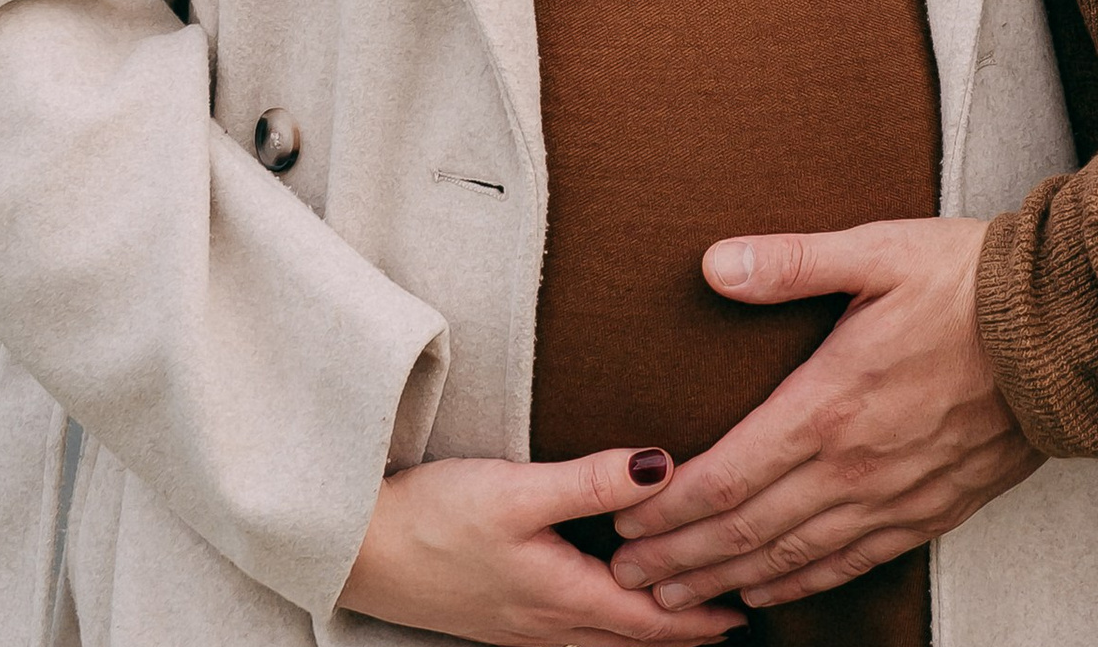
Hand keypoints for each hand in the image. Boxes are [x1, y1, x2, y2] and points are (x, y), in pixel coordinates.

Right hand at [339, 448, 748, 644]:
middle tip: (730, 615)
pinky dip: (606, 624)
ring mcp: (517, 623)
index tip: (741, 608)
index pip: (646, 618)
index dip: (696, 616)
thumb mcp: (518, 490)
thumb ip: (593, 480)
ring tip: (681, 615)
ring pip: (599, 638)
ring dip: (643, 630)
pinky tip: (603, 607)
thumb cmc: (433, 518)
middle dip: (680, 629)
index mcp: (559, 597)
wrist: (356, 547)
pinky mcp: (496, 612)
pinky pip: (570, 630)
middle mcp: (543, 623)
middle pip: (628, 637)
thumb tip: (666, 467)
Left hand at [607, 217, 1040, 611]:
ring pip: (792, 558)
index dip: (668, 511)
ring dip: (727, 582)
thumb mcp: (876, 251)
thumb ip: (790, 261)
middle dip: (679, 561)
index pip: (725, 478)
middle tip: (628, 580)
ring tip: (676, 602)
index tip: (624, 526)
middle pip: (746, 532)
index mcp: (829, 404)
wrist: (1064, 328)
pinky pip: (851, 564)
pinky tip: (771, 593)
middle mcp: (853, 466)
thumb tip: (714, 262)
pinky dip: (801, 585)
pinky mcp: (931, 509)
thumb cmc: (968, 281)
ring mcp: (893, 496)